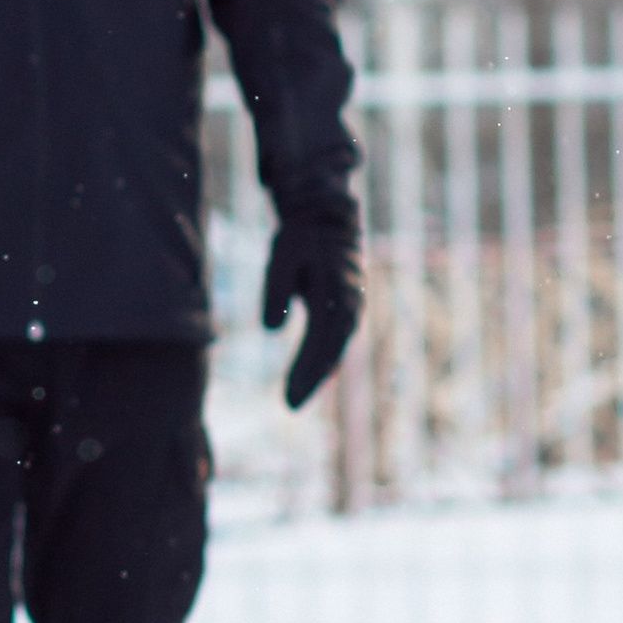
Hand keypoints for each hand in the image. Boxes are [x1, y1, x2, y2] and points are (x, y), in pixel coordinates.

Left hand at [262, 212, 362, 410]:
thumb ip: (276, 289)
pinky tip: (309, 378)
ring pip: (336, 346)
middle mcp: (350, 302)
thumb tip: (271, 330)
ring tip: (295, 397)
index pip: (322, 337)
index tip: (291, 391)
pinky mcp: (345, 308)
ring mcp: (352, 305)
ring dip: (318, 372)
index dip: (307, 367)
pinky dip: (324, 359)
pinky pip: (336, 339)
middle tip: (291, 404)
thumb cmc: (301, 238)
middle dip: (312, 378)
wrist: (327, 218)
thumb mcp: (282, 255)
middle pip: (332, 348)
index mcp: (336, 289)